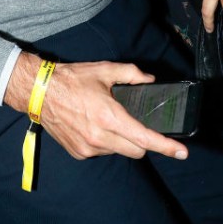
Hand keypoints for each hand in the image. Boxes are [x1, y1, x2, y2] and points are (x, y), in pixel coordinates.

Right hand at [4, 52, 189, 161]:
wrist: (40, 92)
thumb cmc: (73, 79)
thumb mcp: (104, 70)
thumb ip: (131, 74)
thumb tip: (150, 80)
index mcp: (109, 116)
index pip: (144, 138)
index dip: (166, 146)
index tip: (182, 152)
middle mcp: (100, 137)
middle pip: (136, 150)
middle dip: (143, 141)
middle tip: (137, 123)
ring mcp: (88, 148)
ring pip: (119, 151)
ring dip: (122, 141)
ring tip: (108, 120)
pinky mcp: (79, 153)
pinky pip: (102, 152)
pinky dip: (105, 142)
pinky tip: (94, 126)